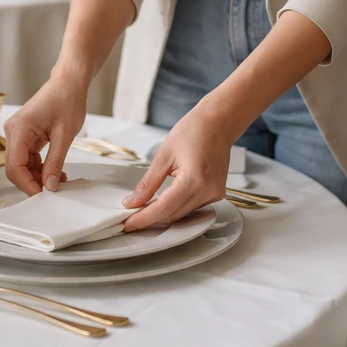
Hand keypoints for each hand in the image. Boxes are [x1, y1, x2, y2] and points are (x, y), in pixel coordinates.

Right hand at [3, 73, 86, 194]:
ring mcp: (17, 132)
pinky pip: (28, 157)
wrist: (69, 82)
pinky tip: (55, 172)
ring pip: (21, 164)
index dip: (27, 184)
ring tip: (58, 181)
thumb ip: (55, 162)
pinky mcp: (25, 134)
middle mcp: (13, 131)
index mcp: (19, 129)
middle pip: (14, 167)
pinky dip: (39, 167)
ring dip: (37, 176)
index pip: (14, 166)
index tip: (43, 195)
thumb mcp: (65, 135)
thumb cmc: (67, 100)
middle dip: (31, 182)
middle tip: (52, 191)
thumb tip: (50, 186)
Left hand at [121, 106, 231, 231]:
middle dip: (151, 219)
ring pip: (183, 215)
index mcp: (194, 180)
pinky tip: (164, 202)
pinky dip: (177, 207)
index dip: (144, 219)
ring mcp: (215, 194)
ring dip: (164, 214)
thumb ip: (148, 183)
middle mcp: (208, 191)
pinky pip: (193, 208)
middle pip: (174, 215)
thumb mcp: (164, 155)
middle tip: (131, 217)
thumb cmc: (194, 131)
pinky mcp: (217, 194)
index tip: (128, 224)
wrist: (218, 123)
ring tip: (144, 210)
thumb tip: (133, 202)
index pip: (164, 208)